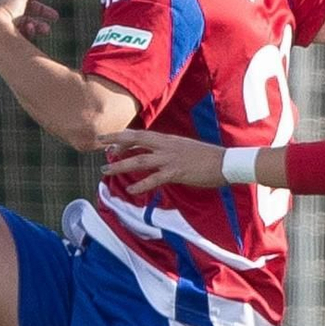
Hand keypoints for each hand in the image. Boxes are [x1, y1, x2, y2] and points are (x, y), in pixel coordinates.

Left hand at [0, 0, 59, 47]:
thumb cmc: (6, 9)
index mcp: (1, 1)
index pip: (23, 2)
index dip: (38, 3)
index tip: (49, 4)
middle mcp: (0, 15)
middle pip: (25, 15)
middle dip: (41, 16)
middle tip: (55, 18)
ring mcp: (2, 30)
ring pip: (24, 27)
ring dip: (37, 26)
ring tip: (45, 30)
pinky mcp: (4, 43)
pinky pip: (20, 38)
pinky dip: (28, 33)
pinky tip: (30, 32)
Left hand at [104, 129, 225, 191]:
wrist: (225, 162)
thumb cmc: (207, 157)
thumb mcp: (184, 148)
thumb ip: (169, 149)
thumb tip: (157, 153)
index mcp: (168, 139)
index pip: (141, 134)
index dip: (123, 136)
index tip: (109, 140)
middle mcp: (166, 145)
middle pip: (135, 140)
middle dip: (115, 141)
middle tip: (99, 143)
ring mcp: (170, 158)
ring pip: (139, 159)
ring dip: (120, 164)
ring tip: (105, 169)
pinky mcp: (176, 172)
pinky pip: (154, 179)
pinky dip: (141, 185)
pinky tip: (130, 191)